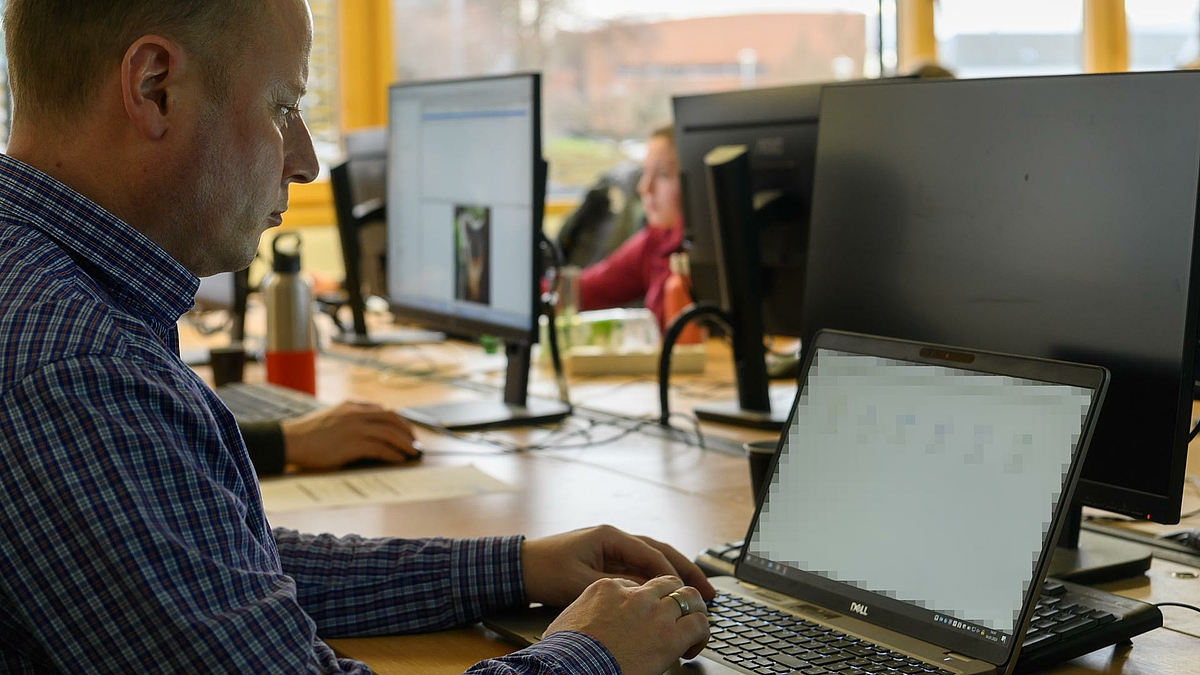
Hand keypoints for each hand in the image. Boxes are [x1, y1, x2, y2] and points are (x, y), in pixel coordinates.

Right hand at [279, 401, 421, 469]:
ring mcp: (354, 428)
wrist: (290, 441)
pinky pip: (380, 449)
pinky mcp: (352, 444)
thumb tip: (371, 431)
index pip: (383, 410)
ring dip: (404, 444)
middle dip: (406, 430)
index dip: (398, 420)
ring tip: (412, 453)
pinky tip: (398, 460)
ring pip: (389, 433)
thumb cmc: (308, 434)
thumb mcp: (332, 417)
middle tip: (415, 441)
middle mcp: (355, 414)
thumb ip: (351, 419)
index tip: (406, 430)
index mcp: (351, 406)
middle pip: (391, 418)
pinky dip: (393, 454)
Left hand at [521, 525, 715, 608]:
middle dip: (686, 570)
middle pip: (660, 551)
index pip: (652, 553)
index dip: (674, 574)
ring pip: (653, 559)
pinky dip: (658, 579)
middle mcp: (614, 537)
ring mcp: (612, 547)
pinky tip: (670, 593)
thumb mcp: (582, 582)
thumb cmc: (546, 571)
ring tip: (698, 592)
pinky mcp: (607, 560)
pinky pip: (640, 568)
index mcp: (610, 536)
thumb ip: (616, 586)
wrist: (520, 567)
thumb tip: (648, 594)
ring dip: (676, 574)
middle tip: (709, 591)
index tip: (690, 593)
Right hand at [545, 575, 708, 674]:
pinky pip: (699, 624)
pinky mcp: (670, 635)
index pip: (635, 585)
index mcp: (607, 589)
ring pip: (689, 597)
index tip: (644, 616)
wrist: (573, 666)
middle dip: (673, 597)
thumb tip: (577, 626)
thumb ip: (582, 615)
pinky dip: (701, 634)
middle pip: (666, 583)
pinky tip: (692, 647)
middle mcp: (635, 595)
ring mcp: (654, 612)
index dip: (643, 601)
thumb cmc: (565, 652)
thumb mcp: (565, 622)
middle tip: (674, 615)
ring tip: (692, 626)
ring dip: (694, 610)